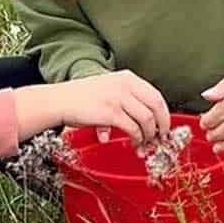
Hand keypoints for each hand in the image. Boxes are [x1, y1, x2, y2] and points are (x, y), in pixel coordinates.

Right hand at [51, 71, 170, 144]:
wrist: (59, 100)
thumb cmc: (80, 97)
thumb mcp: (107, 89)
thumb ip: (126, 101)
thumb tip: (140, 123)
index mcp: (127, 78)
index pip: (156, 95)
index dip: (164, 113)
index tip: (164, 126)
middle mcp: (125, 85)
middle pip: (156, 106)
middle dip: (162, 125)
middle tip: (161, 137)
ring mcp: (118, 98)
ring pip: (147, 119)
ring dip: (149, 135)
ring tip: (145, 144)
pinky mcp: (111, 113)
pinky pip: (133, 128)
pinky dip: (137, 139)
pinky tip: (135, 144)